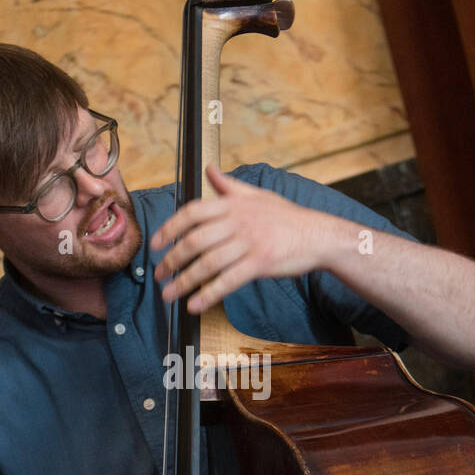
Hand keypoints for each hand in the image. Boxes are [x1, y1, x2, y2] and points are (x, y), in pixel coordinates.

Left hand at [151, 164, 325, 312]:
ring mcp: (249, 242)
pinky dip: (208, 295)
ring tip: (169, 294)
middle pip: (195, 241)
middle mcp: (238, 221)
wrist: (318, 235)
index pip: (192, 213)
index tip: (156, 244)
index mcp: (233, 204)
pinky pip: (228, 281)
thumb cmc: (286, 218)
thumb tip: (210, 169)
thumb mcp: (257, 195)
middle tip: (159, 274)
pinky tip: (194, 305)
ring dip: (184, 281)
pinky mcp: (261, 263)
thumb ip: (229, 186)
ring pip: (208, 263)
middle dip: (172, 260)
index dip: (170, 228)